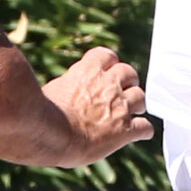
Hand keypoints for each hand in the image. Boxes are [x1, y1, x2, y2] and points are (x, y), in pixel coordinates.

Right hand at [41, 46, 153, 167]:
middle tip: (120, 94)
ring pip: (141, 97)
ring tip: (130, 114)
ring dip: (137, 105)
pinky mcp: (126, 129)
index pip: (108, 56)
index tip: (106, 72)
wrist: (53, 134)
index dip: (109, 64)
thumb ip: (69, 84)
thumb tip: (65, 87)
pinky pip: (145, 127)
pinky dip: (143, 131)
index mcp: (89, 71)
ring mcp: (120, 106)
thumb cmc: (45, 113)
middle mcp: (108, 84)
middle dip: (127, 82)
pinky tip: (138, 134)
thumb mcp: (54, 88)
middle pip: (130, 73)